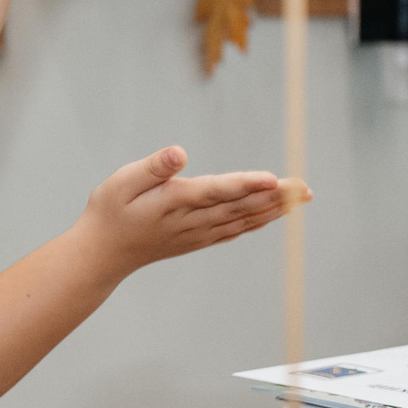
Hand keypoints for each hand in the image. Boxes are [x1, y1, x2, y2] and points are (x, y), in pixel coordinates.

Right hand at [75, 146, 308, 281]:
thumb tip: (180, 153)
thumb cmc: (108, 212)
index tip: (275, 178)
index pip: (218, 191)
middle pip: (239, 206)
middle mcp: (191, 220)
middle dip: (275, 196)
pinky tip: (272, 216)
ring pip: (242, 220)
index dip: (247, 184)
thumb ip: (152, 167)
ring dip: (273, 209)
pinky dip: (256, 222)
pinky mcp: (196, 240)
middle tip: (306, 187)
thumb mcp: (120, 182)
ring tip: (301, 199)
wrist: (101, 254)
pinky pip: (233, 231)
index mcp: (174, 202)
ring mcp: (196, 234)